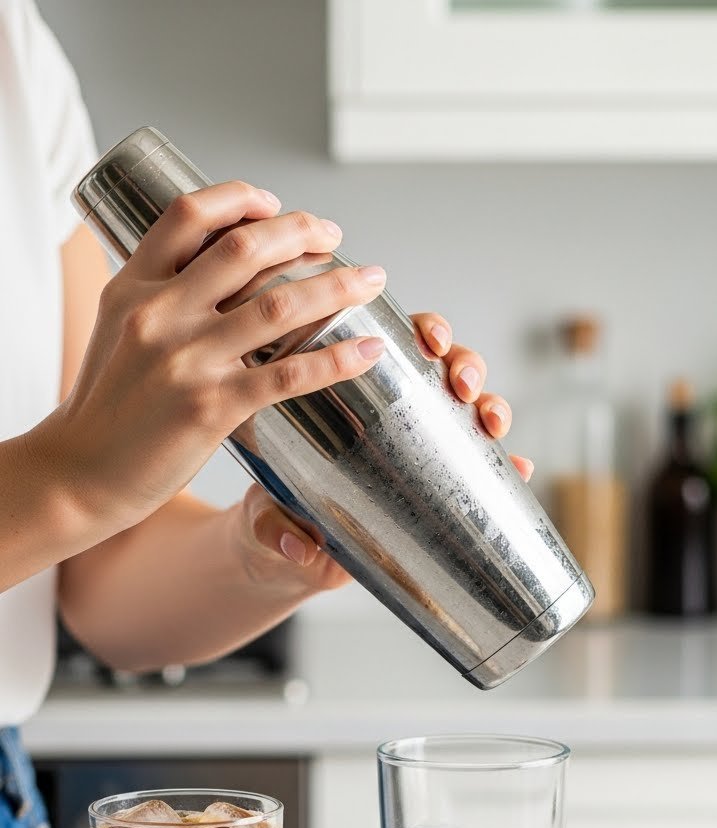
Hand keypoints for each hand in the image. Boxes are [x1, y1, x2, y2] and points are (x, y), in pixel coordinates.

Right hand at [31, 183, 389, 536]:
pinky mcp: (212, 409)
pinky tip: (368, 350)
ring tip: (370, 279)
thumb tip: (215, 267)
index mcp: (134, 287)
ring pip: (278, 305)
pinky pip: (289, 375)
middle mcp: (159, 314)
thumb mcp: (118, 329)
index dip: (241, 199)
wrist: (80, 474)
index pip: (190, 215)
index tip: (276, 205)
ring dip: (336, 286)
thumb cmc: (107, 405)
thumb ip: (160, 296)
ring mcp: (187, 361)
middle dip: (303, 232)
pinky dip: (337, 358)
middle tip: (335, 235)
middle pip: (245, 248)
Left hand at [242, 312, 530, 593]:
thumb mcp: (263, 516)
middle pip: (439, 366)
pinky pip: (479, 468)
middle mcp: (390, 413)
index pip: (391, 342)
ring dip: (490, 403)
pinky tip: (521, 469)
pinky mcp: (435, 487)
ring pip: (468, 408)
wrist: (279, 561)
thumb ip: (273, 529)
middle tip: (461, 382)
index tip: (430, 340)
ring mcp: (417, 447)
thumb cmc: (270, 517)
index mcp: (346, 396)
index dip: (422, 331)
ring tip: (490, 422)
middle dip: (464, 363)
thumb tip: (297, 546)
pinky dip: (508, 466)